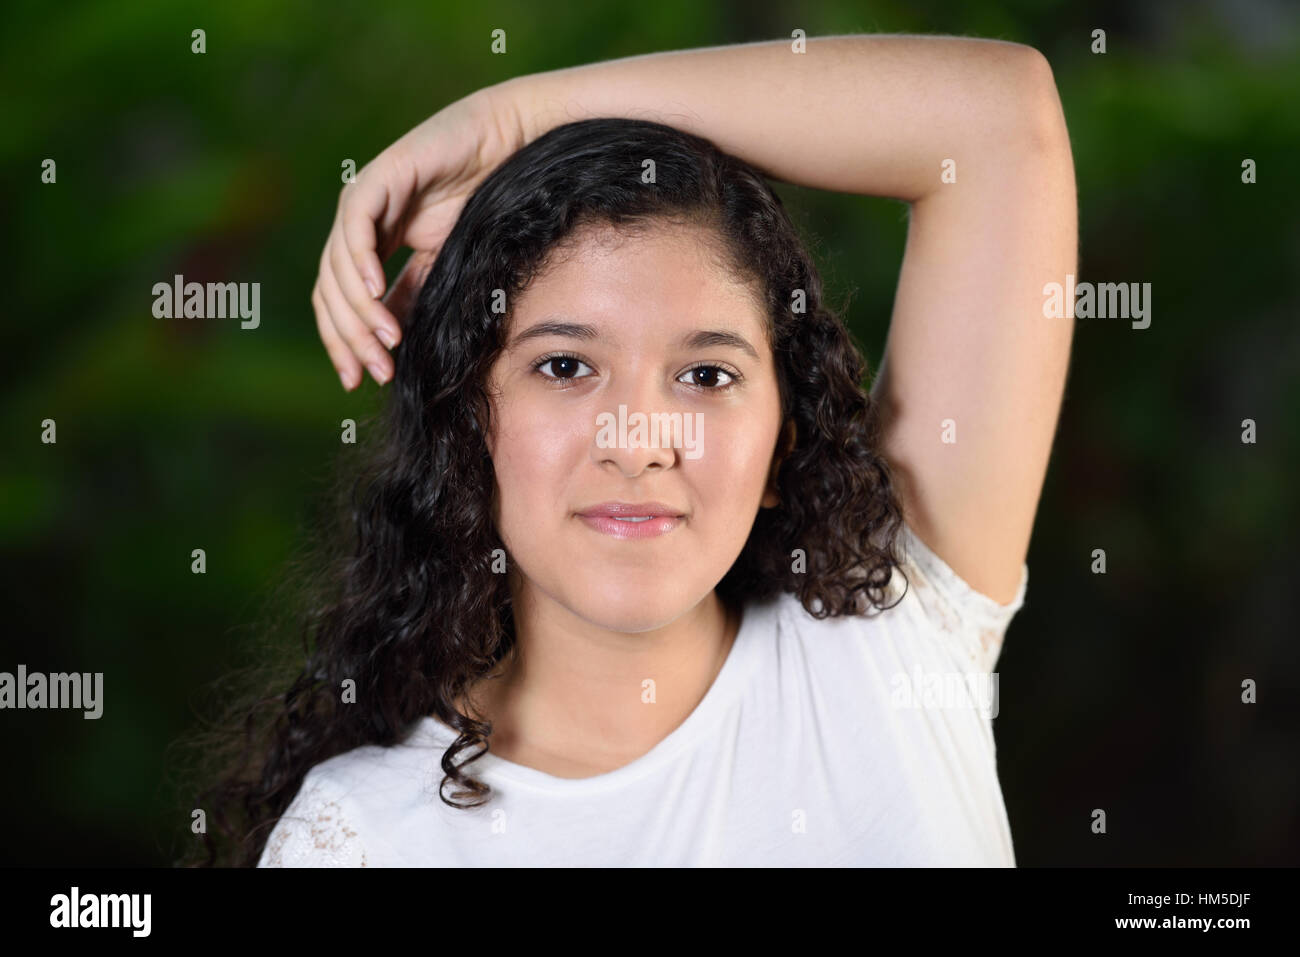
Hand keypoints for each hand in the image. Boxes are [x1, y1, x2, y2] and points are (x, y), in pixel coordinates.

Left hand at [312, 83, 528, 388]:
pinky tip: (375, 291)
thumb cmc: (485, 200)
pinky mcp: (378, 178)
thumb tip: (389, 344)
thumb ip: (412, 296)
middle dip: (352, 337)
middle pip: (333, 291)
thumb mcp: (445, 264)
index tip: (357, 380)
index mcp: (371, 247)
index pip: (340, 302)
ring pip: (338, 266)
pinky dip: (359, 261)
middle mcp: (360, 225)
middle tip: (378, 371)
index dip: (343, 342)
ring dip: (360, 310)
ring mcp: (364, 201)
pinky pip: (355, 227)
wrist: (508, 147)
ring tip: (387, 342)